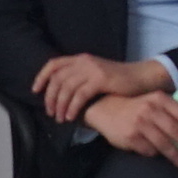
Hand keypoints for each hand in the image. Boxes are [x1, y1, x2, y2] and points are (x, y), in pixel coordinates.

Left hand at [30, 52, 163, 123]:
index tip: (35, 91)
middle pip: (57, 79)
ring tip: (60, 118)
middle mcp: (84, 61)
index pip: (53, 64)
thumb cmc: (118, 80)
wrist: (141, 77)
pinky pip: (80, 95)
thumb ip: (80, 79)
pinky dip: (73, 107)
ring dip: (60, 105)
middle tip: (51, 113)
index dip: (41, 77)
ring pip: (66, 88)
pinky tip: (72, 117)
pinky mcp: (100, 79)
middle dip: (50, 98)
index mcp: (80, 59)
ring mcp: (92, 69)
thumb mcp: (95, 74)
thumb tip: (61, 94)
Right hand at [87, 87, 177, 165]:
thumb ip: (170, 111)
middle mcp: (150, 110)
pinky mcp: (131, 137)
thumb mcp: (152, 101)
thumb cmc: (135, 107)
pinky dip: (156, 155)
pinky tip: (161, 158)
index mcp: (160, 99)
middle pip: (176, 132)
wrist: (104, 108)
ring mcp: (140, 124)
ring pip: (164, 145)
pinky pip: (149, 151)